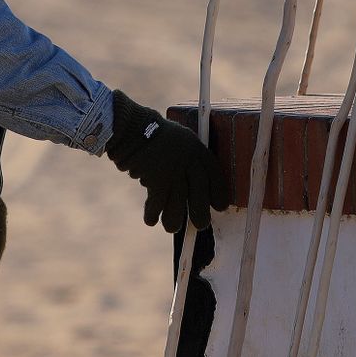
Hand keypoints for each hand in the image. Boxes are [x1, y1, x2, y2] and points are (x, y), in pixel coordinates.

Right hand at [104, 90, 231, 232]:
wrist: (134, 129)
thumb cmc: (155, 134)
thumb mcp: (180, 139)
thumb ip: (189, 158)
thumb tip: (191, 187)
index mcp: (197, 148)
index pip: (215, 174)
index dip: (219, 192)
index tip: (221, 207)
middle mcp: (189, 161)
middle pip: (200, 194)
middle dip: (200, 213)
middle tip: (200, 225)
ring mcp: (174, 171)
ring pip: (178, 203)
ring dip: (174, 219)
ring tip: (172, 228)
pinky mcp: (157, 180)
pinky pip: (157, 203)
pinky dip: (152, 214)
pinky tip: (150, 220)